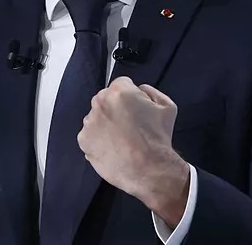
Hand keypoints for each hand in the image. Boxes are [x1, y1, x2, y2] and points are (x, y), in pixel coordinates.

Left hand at [78, 76, 189, 227]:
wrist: (148, 168)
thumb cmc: (157, 139)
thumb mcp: (167, 106)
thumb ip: (151, 91)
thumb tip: (140, 90)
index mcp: (120, 91)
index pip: (122, 84)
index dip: (132, 96)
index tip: (136, 108)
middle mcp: (101, 103)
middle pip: (106, 98)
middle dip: (116, 107)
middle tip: (129, 124)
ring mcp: (90, 122)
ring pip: (97, 116)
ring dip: (106, 123)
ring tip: (121, 138)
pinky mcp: (84, 140)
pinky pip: (90, 134)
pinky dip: (99, 139)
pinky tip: (114, 147)